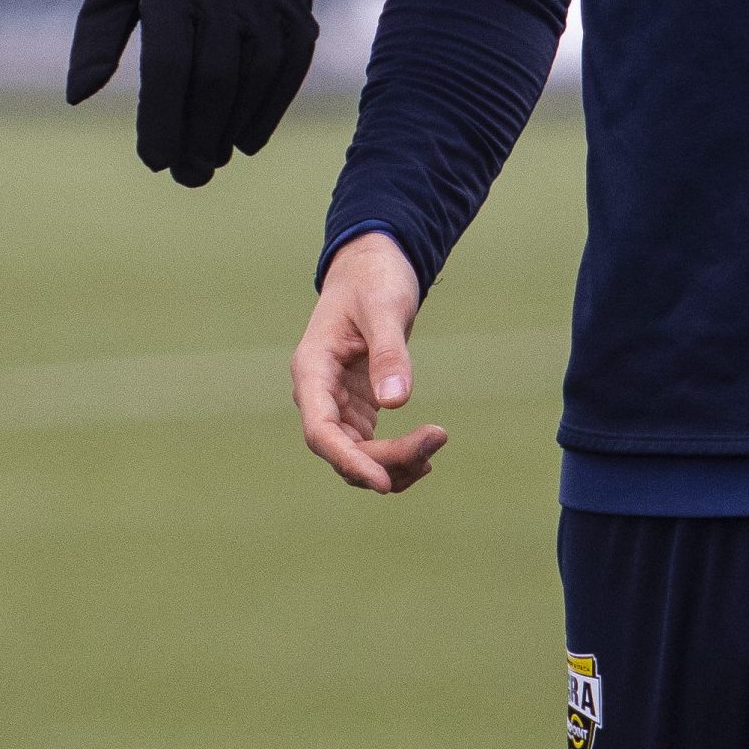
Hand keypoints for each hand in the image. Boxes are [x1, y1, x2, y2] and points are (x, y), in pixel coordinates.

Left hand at [65, 0, 316, 184]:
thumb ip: (96, 35)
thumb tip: (78, 96)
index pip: (169, 68)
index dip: (163, 120)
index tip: (153, 160)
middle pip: (214, 81)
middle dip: (198, 137)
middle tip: (184, 176)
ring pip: (253, 79)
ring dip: (232, 129)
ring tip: (209, 160)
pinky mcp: (296, 2)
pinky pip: (289, 66)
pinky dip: (270, 108)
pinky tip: (246, 138)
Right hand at [292, 231, 447, 492]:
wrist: (371, 266)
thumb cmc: (373, 279)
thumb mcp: (384, 308)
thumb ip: (388, 354)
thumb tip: (396, 403)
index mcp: (312, 368)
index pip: (320, 430)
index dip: (348, 460)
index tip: (383, 481)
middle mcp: (318, 392)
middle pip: (342, 448)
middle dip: (387, 458)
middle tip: (436, 440)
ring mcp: (336, 401)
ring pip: (356, 454)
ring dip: (393, 463)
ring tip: (435, 445)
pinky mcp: (356, 405)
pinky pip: (369, 446)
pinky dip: (396, 456)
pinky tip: (425, 451)